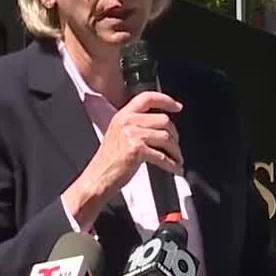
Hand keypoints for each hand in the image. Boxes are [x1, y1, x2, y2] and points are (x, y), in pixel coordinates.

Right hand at [62, 91, 182, 228]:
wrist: (97, 178)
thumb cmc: (108, 161)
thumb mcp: (119, 134)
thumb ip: (136, 124)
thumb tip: (162, 125)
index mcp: (122, 115)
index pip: (147, 98)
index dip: (166, 100)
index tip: (177, 107)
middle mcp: (127, 121)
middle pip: (163, 119)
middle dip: (174, 135)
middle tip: (175, 145)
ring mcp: (131, 135)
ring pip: (166, 137)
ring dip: (175, 151)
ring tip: (176, 158)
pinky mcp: (136, 150)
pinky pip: (162, 155)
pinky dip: (171, 163)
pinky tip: (174, 167)